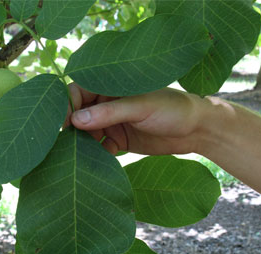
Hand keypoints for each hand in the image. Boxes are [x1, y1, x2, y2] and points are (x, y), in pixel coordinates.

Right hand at [67, 83, 207, 155]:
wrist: (197, 130)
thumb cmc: (173, 108)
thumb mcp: (141, 107)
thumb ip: (110, 112)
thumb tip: (76, 120)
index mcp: (111, 84)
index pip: (79, 91)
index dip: (67, 105)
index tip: (64, 123)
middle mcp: (108, 102)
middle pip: (79, 114)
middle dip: (72, 128)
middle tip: (66, 145)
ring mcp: (112, 122)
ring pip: (87, 133)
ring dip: (82, 144)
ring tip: (79, 157)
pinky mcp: (119, 140)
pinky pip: (99, 148)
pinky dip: (97, 155)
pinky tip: (99, 163)